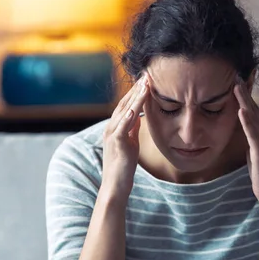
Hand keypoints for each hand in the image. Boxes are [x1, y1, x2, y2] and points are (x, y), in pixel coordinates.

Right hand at [101, 75, 149, 198]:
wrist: (115, 185)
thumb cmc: (123, 167)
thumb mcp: (130, 143)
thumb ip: (132, 129)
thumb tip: (139, 115)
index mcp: (115, 127)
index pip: (126, 104)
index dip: (136, 92)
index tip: (147, 79)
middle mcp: (111, 127)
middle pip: (125, 103)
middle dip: (136, 88)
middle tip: (147, 74)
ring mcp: (112, 134)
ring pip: (124, 110)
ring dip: (135, 96)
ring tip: (145, 83)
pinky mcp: (117, 142)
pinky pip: (123, 125)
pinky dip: (130, 113)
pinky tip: (137, 105)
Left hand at [234, 76, 258, 203]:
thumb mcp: (254, 149)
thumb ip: (250, 135)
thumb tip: (244, 124)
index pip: (253, 110)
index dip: (244, 96)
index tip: (235, 80)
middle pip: (254, 108)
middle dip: (245, 92)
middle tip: (236, 75)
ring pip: (254, 117)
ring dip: (245, 101)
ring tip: (237, 86)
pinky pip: (253, 133)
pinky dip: (247, 121)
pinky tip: (241, 111)